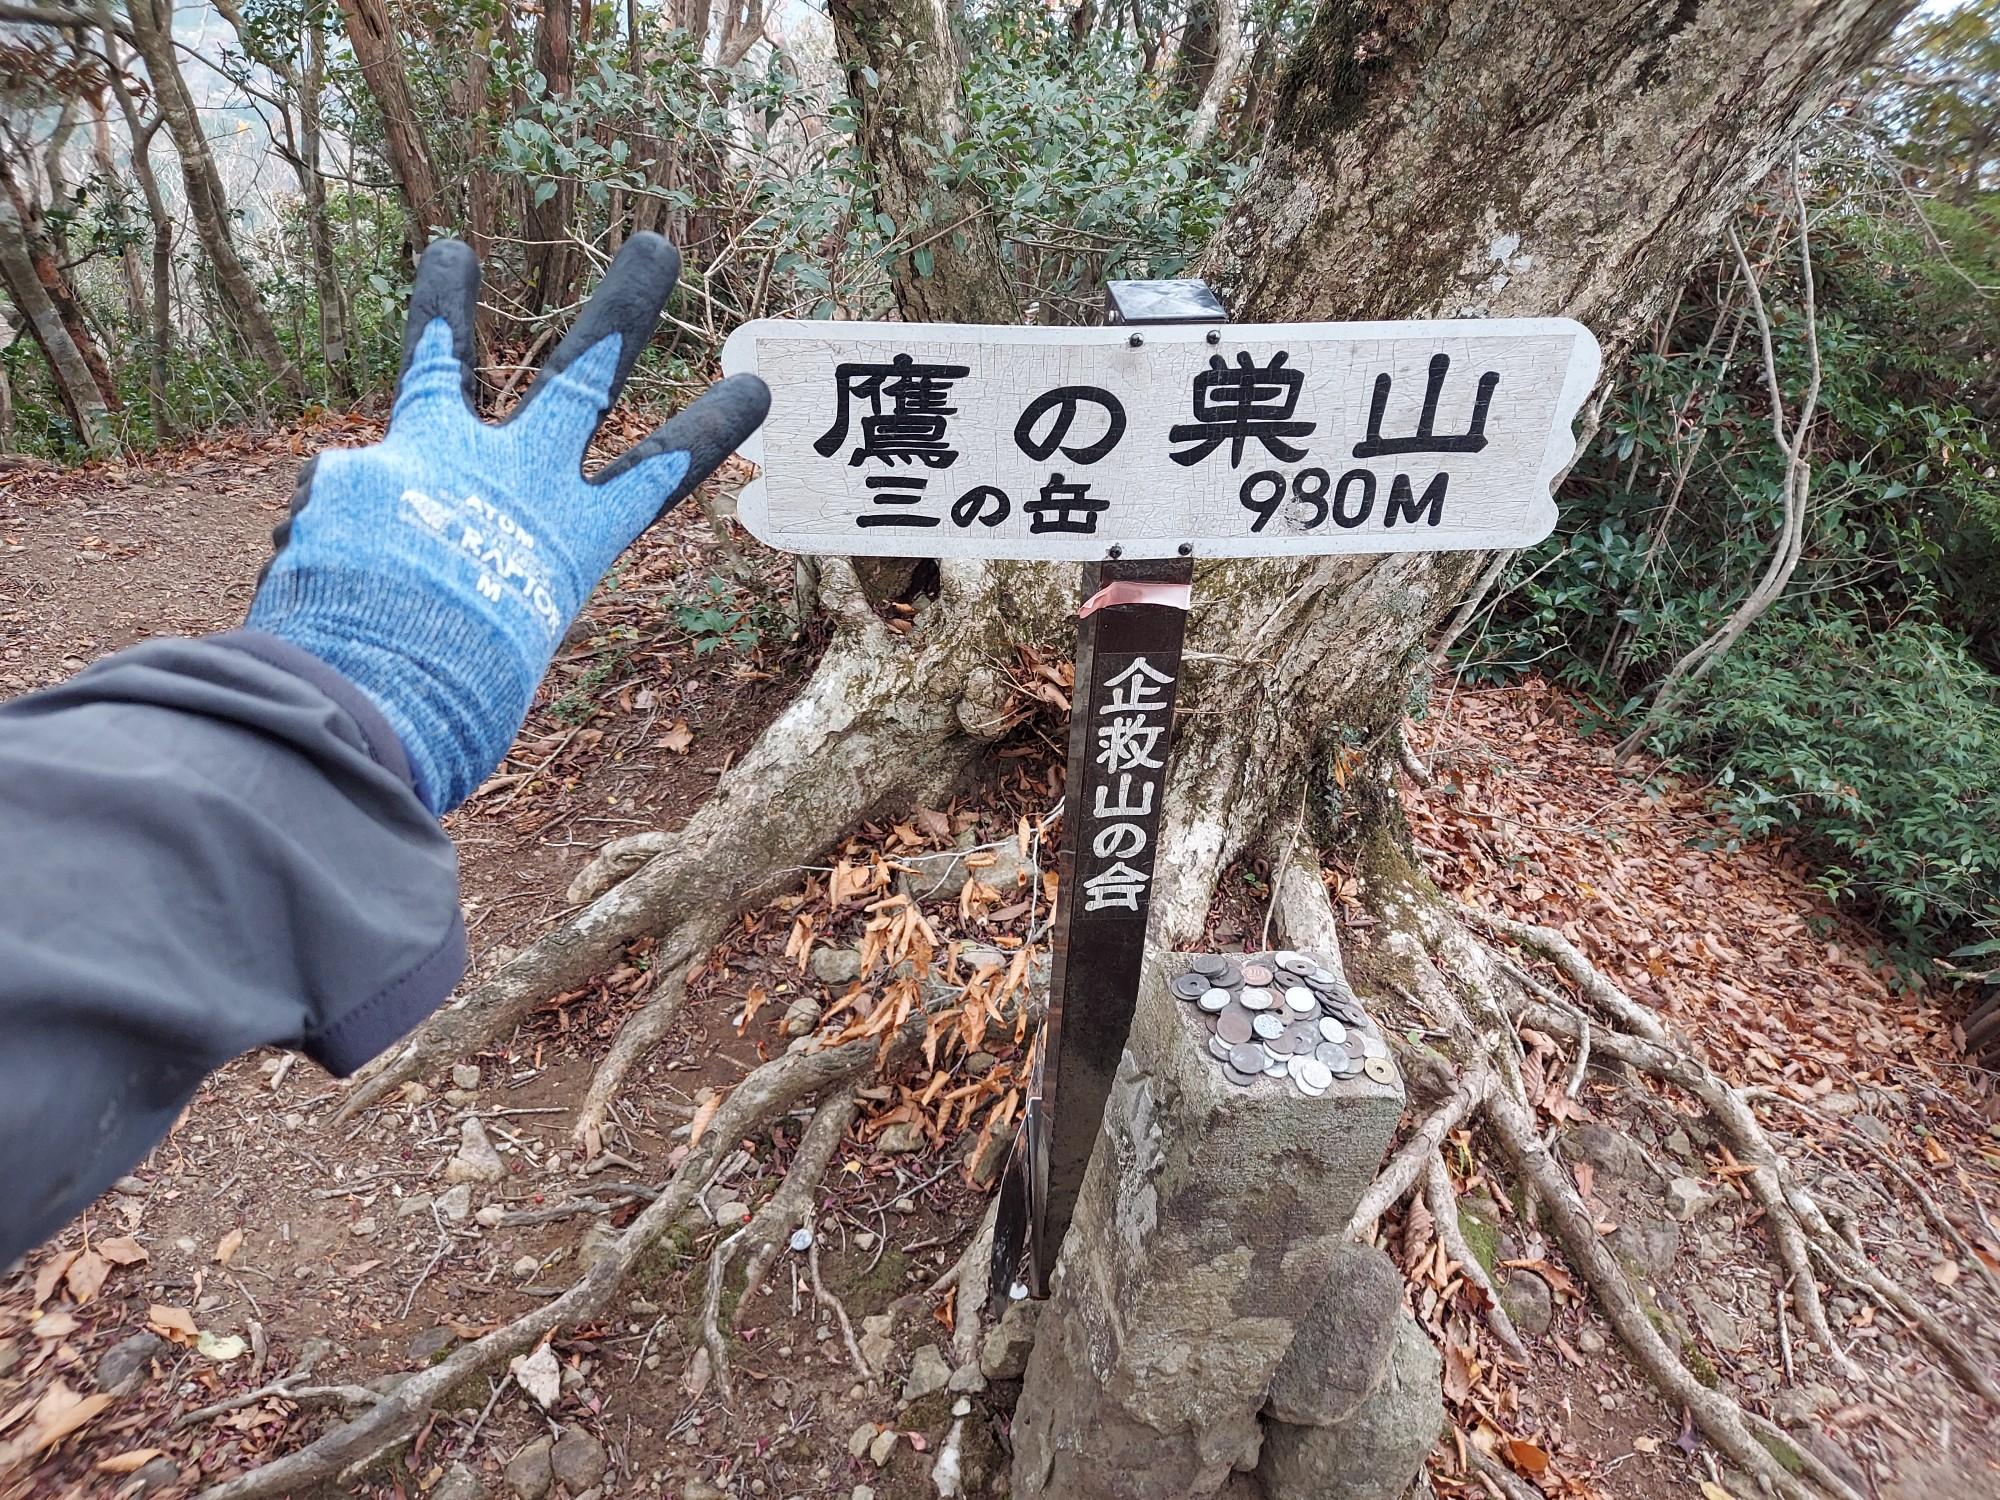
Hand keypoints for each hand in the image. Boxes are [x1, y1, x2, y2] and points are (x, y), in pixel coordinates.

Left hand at [247, 235, 768, 812]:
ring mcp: (435, 464)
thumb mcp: (496, 654)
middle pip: (582, 377)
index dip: (704, 432)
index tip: (753, 384)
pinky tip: (307, 586)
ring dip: (446, 301)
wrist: (376, 701)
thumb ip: (471, 592)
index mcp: (572, 543)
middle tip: (654, 247)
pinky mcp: (351, 470)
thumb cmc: (450, 708)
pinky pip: (332, 503)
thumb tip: (416, 554)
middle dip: (623, 311)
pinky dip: (319, 541)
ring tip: (451, 248)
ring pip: (445, 362)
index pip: (655, 475)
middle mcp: (518, 482)